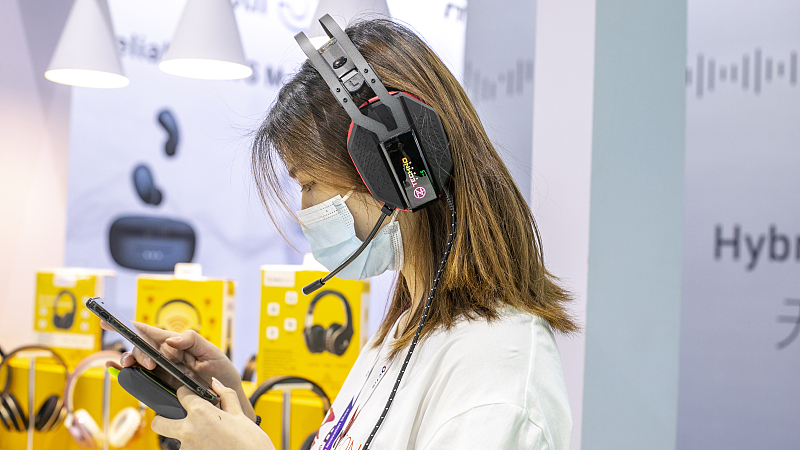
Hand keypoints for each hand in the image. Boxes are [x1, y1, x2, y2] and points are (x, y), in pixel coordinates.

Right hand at [101, 321, 255, 420]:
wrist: (224, 398)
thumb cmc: (220, 371)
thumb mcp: (211, 352)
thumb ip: (192, 340)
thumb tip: (170, 339)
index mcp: (176, 344)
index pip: (152, 332)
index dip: (132, 326)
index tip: (111, 322)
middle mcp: (164, 356)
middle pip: (141, 348)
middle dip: (139, 352)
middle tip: (150, 364)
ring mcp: (160, 371)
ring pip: (136, 362)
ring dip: (128, 361)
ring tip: (132, 366)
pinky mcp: (158, 386)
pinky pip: (137, 379)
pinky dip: (122, 373)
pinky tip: (114, 369)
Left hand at [153, 378, 275, 449]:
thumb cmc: (251, 443)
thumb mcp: (240, 415)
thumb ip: (226, 395)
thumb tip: (216, 383)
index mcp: (200, 413)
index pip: (181, 394)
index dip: (187, 392)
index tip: (192, 395)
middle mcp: (188, 431)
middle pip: (159, 422)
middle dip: (164, 417)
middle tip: (179, 416)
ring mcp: (187, 449)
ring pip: (175, 438)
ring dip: (186, 434)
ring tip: (208, 435)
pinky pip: (186, 449)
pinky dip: (195, 446)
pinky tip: (210, 444)